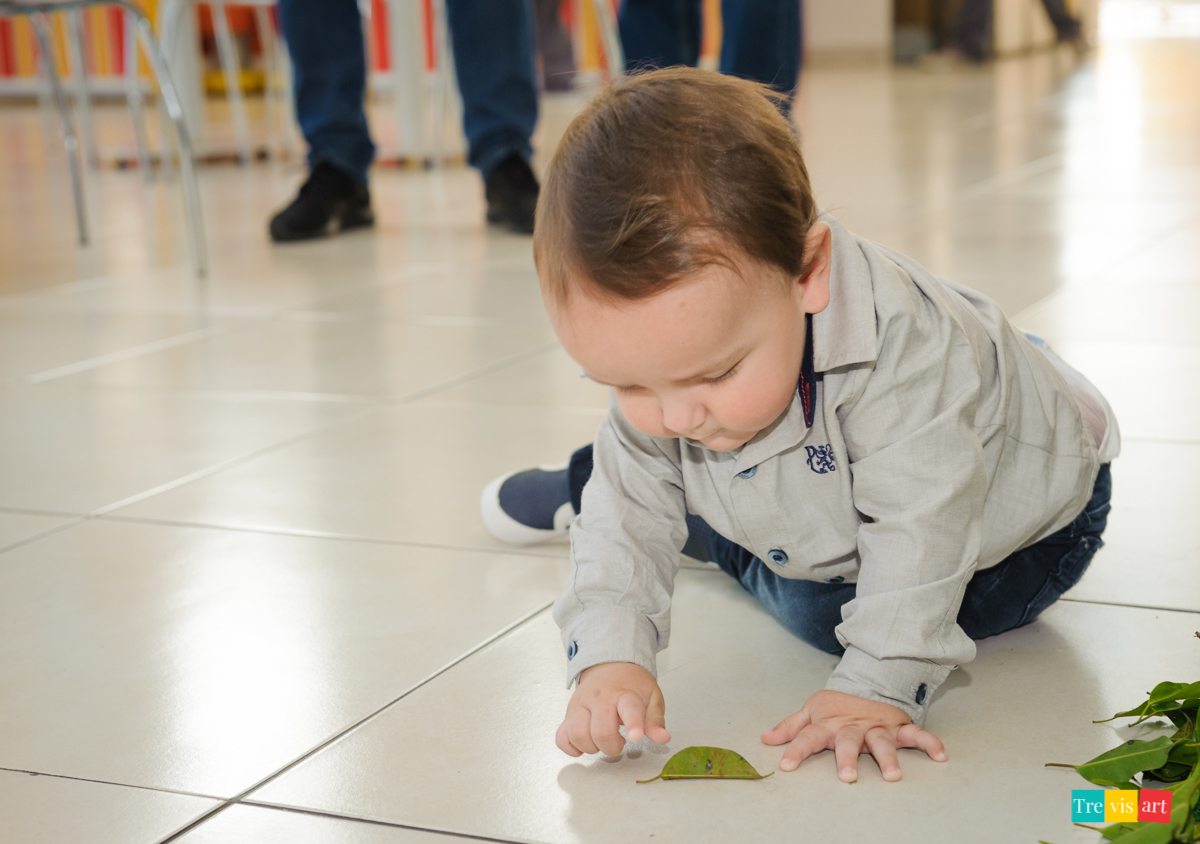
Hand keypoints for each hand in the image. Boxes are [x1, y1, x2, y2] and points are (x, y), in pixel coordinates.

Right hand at [556, 662, 670, 756]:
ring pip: (578, 734)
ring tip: (602, 742)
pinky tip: (583, 745)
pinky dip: (571, 747)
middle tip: (619, 743)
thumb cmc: (632, 685)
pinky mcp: (568, 713)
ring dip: (591, 747)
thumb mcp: (651, 698)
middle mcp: (600, 699)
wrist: (610, 665)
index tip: (636, 736)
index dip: (633, 723)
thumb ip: (655, 721)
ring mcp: (581, 705)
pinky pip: (561, 737)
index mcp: (624, 694)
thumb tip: (663, 738)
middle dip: (611, 747)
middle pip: (600, 730)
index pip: (628, 708)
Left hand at [761, 689, 946, 781]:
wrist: (866, 683)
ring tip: (893, 775)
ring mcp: (876, 726)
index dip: (795, 749)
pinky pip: (916, 733)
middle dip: (847, 759)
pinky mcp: (898, 725)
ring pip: (882, 742)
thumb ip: (790, 728)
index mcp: (828, 724)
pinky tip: (940, 755)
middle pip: (848, 742)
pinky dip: (929, 742)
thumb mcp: (810, 712)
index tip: (786, 766)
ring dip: (888, 757)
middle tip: (847, 777)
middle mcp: (852, 726)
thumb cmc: (836, 707)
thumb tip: (765, 738)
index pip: (807, 736)